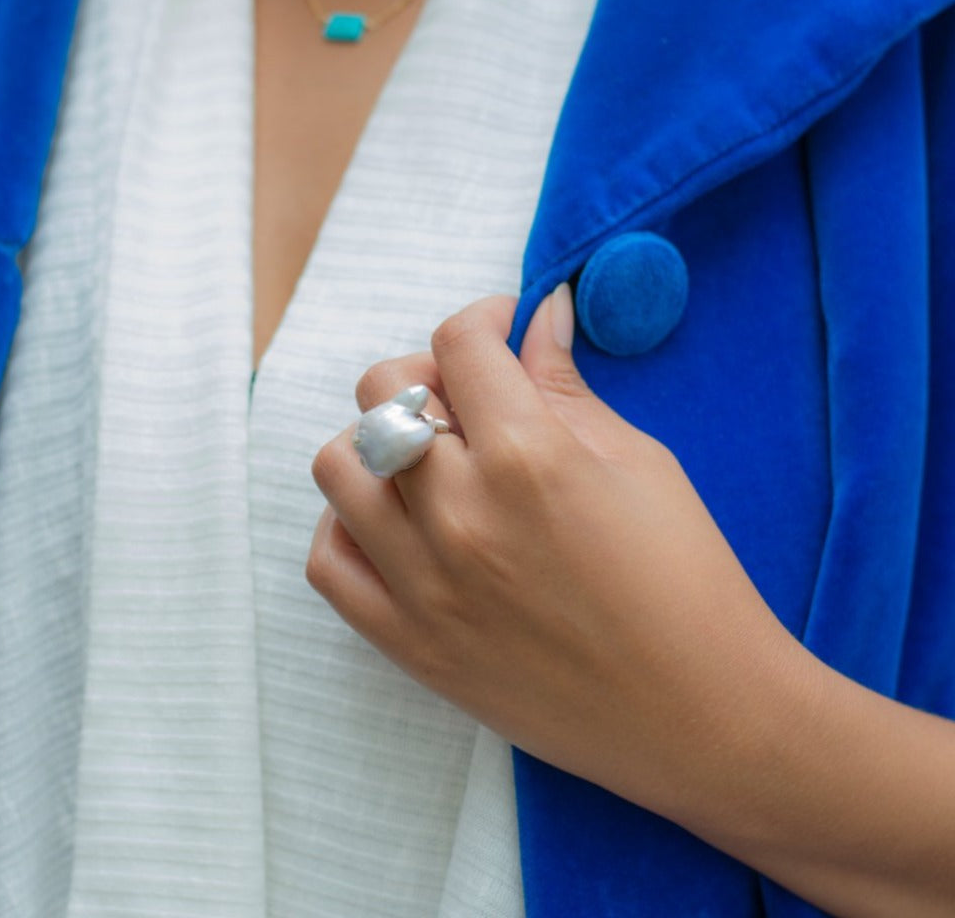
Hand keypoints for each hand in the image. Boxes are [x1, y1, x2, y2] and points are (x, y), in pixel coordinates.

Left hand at [308, 285, 789, 814]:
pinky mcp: (408, 643)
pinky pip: (327, 559)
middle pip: (383, 391)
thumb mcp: (640, 464)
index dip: (485, 317)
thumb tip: (542, 313)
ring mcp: (423, 582)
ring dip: (376, 443)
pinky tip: (396, 523)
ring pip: (337, 465)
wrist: (699, 714)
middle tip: (470, 398)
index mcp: (527, 458)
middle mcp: (460, 513)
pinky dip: (348, 524)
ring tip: (429, 462)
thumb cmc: (689, 583)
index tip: (505, 330)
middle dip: (426, 373)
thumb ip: (568, 387)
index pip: (460, 342)